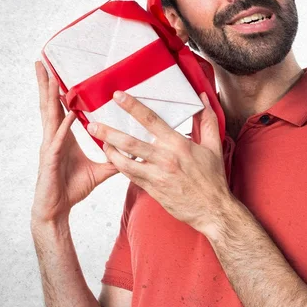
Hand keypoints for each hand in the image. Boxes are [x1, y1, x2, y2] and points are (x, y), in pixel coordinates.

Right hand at [31, 61, 117, 223]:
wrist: (57, 209)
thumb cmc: (72, 189)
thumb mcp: (99, 171)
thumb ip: (114, 160)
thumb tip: (132, 154)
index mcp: (62, 138)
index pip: (61, 109)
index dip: (59, 92)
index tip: (59, 73)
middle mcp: (54, 138)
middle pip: (50, 106)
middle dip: (46, 85)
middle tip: (42, 63)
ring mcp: (50, 147)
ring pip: (49, 117)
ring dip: (50, 97)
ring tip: (50, 78)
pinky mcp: (50, 160)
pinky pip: (57, 139)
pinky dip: (63, 126)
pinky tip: (68, 114)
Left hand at [88, 90, 230, 234]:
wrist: (211, 209)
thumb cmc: (212, 179)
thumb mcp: (214, 147)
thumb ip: (207, 120)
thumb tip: (204, 98)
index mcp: (178, 144)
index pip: (151, 120)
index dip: (133, 107)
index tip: (118, 97)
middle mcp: (164, 158)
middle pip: (130, 142)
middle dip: (109, 132)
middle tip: (92, 125)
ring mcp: (156, 176)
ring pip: (125, 162)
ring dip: (109, 151)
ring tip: (100, 141)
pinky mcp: (152, 189)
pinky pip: (130, 175)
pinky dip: (120, 166)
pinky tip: (114, 158)